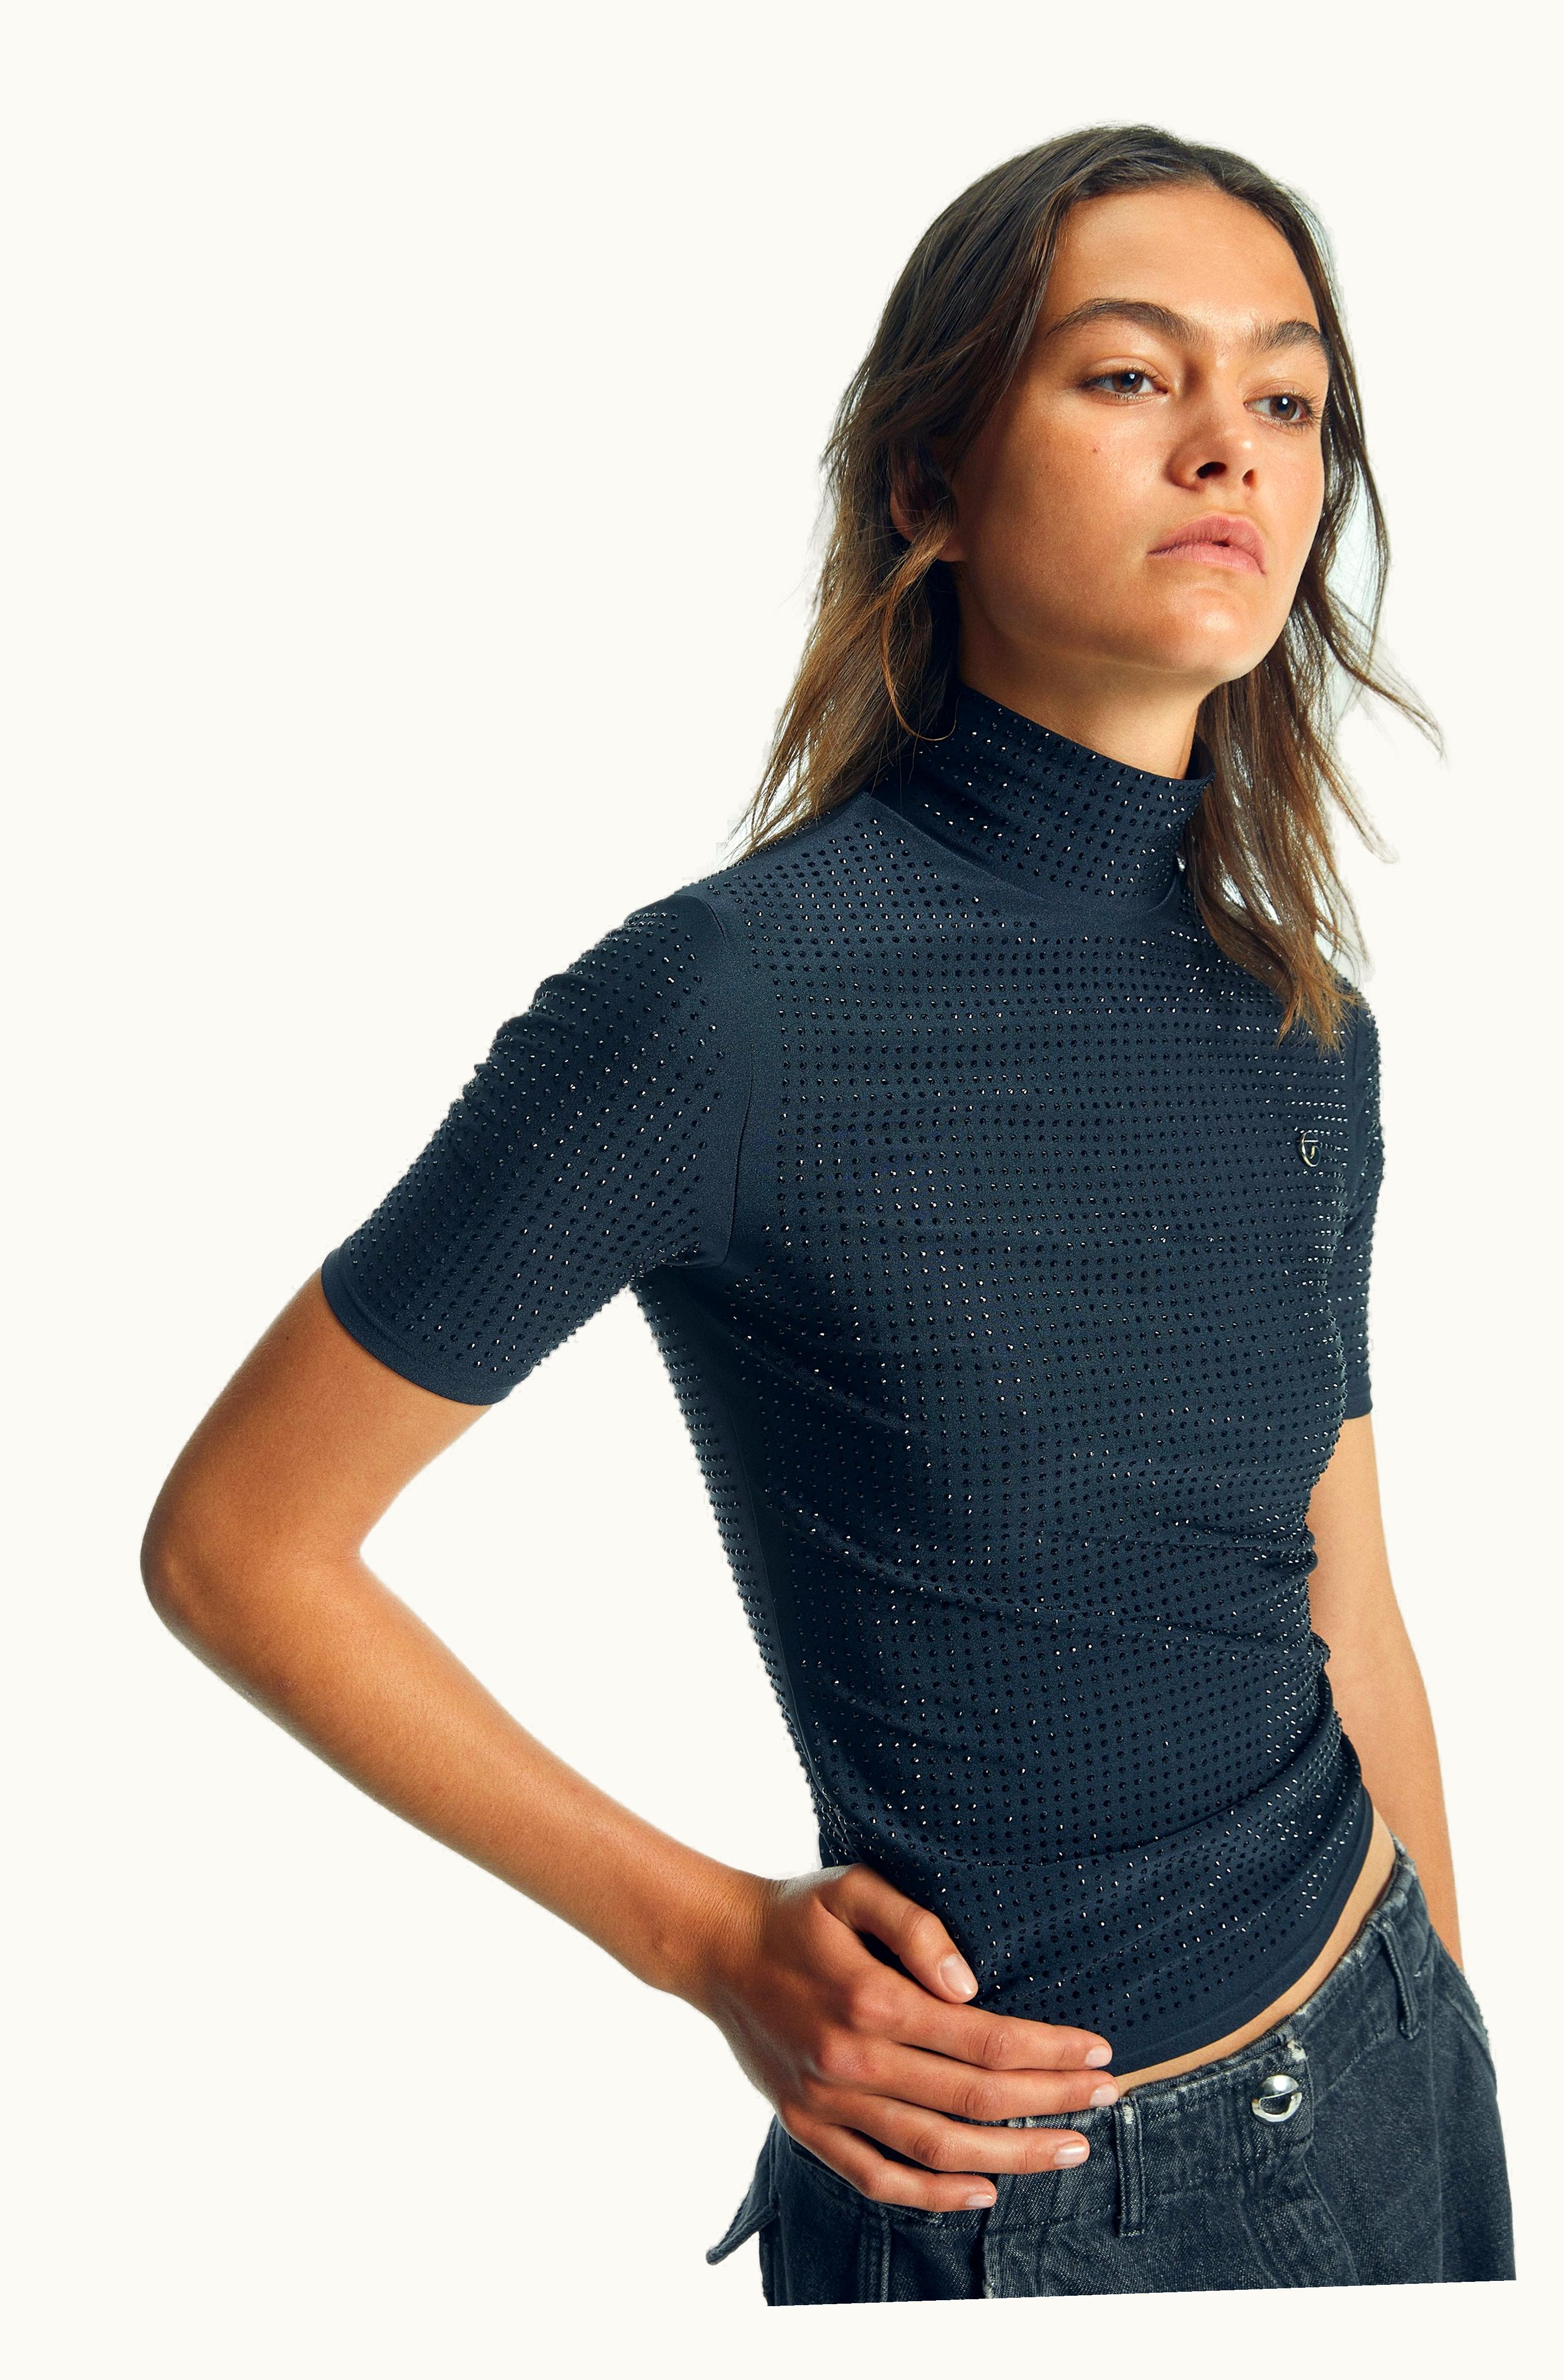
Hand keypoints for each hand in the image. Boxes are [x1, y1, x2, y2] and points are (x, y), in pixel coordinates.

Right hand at [692, 1862, 1116, 2210]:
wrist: (716, 1949)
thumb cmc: (797, 1912)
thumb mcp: (851, 1887)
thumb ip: (916, 1924)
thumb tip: (969, 1984)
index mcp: (873, 1998)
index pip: (985, 2039)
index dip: (1049, 2050)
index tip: (1099, 2051)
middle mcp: (853, 2060)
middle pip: (974, 2100)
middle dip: (1052, 2102)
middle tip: (1108, 2097)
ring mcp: (828, 2103)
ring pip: (936, 2148)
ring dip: (1012, 2157)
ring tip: (1071, 2149)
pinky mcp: (806, 2128)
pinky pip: (877, 2177)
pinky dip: (932, 2194)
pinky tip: (981, 2191)